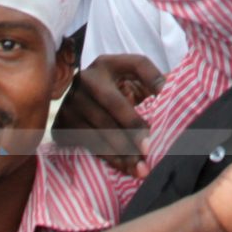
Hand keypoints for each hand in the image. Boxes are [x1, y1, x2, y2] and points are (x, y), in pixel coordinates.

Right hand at [50, 54, 163, 176]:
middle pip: (114, 107)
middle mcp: (85, 80)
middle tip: (150, 151)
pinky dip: (108, 157)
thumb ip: (152, 81)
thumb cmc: (113, 89)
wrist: (77, 99)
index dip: (154, 79)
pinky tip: (124, 167)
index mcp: (107, 64)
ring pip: (100, 130)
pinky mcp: (60, 124)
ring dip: (123, 152)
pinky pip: (88, 144)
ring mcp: (70, 103)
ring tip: (141, 168)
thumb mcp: (130, 77)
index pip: (137, 65)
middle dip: (134, 131)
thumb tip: (172, 92)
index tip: (167, 99)